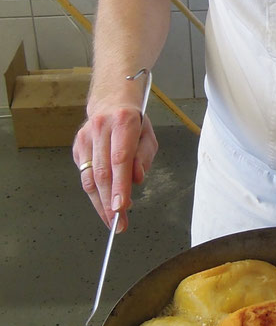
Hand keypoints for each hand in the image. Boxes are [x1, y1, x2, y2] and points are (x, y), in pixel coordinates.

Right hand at [73, 105, 157, 231]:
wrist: (109, 102)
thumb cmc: (133, 122)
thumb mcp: (148, 135)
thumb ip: (144, 157)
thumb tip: (136, 179)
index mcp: (123, 122)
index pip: (120, 159)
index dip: (120, 185)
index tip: (121, 207)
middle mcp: (100, 128)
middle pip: (102, 172)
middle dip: (110, 202)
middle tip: (118, 223)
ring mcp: (85, 138)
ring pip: (89, 177)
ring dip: (100, 202)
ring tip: (111, 220)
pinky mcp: (77, 147)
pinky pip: (84, 175)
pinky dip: (94, 192)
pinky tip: (104, 202)